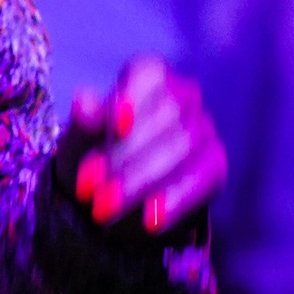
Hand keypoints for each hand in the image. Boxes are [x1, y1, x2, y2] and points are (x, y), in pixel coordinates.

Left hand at [56, 54, 226, 237]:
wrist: (112, 197)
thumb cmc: (92, 156)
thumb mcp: (79, 143)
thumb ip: (83, 123)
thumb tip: (84, 102)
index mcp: (148, 76)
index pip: (148, 74)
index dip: (133, 98)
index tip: (116, 127)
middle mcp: (183, 96)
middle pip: (166, 114)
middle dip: (126, 154)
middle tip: (90, 189)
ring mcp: (204, 130)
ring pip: (182, 146)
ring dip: (141, 180)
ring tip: (105, 208)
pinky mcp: (215, 166)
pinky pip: (202, 178)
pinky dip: (175, 199)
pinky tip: (150, 219)